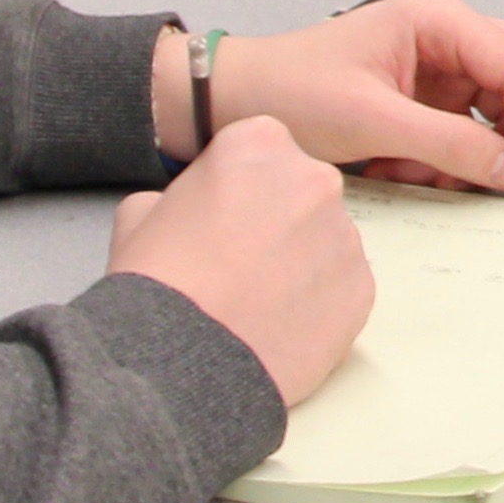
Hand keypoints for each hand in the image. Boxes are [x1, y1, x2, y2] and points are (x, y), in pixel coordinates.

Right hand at [108, 120, 371, 403]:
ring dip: (301, 260)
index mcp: (260, 143)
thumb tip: (197, 209)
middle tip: (240, 261)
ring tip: (257, 300)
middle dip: (277, 219)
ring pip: (326, 240)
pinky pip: (343, 285)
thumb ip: (182, 193)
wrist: (183, 359)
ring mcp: (345, 235)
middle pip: (301, 191)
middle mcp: (316, 178)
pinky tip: (280, 323)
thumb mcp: (140, 212)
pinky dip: (319, 301)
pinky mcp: (363, 288)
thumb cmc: (158, 281)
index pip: (262, 149)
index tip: (223, 215)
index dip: (240, 185)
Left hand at [186, 0, 503, 194]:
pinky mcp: (434, 100)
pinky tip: (430, 177)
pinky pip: (476, 132)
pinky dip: (467, 161)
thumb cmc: (287, 89)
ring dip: (501, 151)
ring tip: (464, 184)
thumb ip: (447, 144)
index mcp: (438, 19)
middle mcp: (451, 35)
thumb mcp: (370, 120)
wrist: (236, 101)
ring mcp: (446, 67)